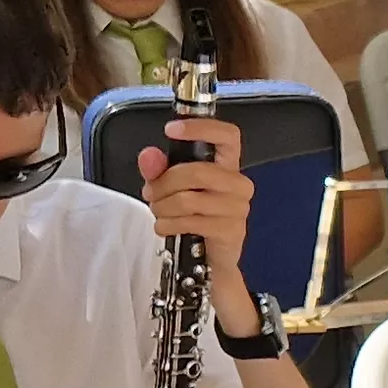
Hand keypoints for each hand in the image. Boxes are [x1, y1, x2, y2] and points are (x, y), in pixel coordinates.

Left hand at [136, 116, 252, 284]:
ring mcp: (238, 207)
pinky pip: (192, 222)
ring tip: (158, 212)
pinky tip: (165, 227)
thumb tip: (149, 156)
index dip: (201, 127)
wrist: (210, 259)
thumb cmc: (194, 217)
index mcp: (227, 165)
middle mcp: (238, 183)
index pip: (228, 135)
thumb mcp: (171, 189)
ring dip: (163, 207)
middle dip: (164, 183)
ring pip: (189, 199)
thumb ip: (158, 170)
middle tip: (150, 193)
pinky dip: (169, 224)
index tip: (171, 129)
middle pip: (196, 171)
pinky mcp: (231, 230)